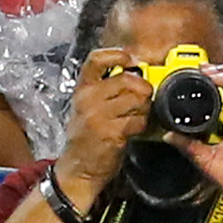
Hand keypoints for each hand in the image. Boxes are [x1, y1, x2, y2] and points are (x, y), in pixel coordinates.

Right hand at [52, 46, 152, 203]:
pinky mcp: (110, 133)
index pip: (96, 59)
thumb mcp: (87, 107)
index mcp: (82, 89)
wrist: (78, 168)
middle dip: (143, 88)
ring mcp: (98, 116)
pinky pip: (138, 120)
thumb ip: (106, 90)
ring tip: (137, 116)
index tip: (132, 60)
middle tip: (145, 97)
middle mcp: (87, 99)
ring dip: (144, 108)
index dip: (118, 54)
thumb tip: (136, 75)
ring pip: (136, 99)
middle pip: (126, 79)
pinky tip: (134, 130)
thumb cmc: (87, 137)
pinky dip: (142, 124)